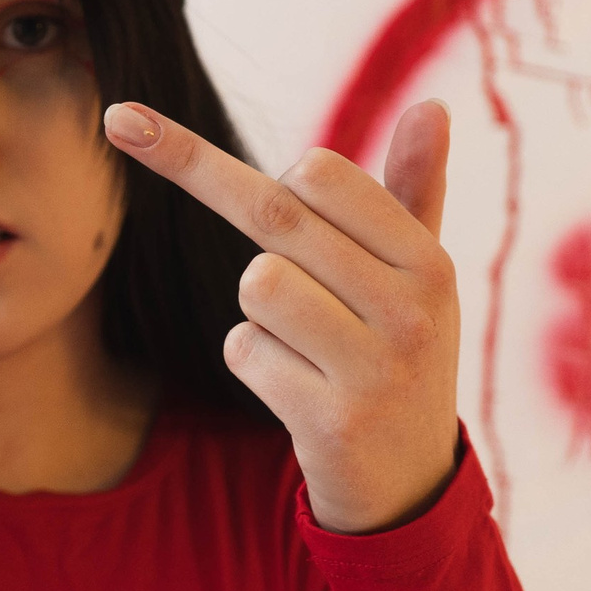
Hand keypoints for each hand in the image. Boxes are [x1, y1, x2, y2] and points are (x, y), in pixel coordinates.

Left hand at [103, 97, 459, 534]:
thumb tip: (432, 105)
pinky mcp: (336, 421)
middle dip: (219, 198)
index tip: (249, 174)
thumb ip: (414, 191)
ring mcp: (379, 368)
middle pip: (276, 218)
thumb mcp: (418, 276)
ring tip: (305, 345)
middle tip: (158, 153)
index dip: (275, 179)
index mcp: (430, 262)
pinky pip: (243, 349)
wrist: (408, 485)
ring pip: (255, 284)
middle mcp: (415, 310)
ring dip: (258, 311)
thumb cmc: (398, 355)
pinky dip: (254, 363)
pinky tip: (299, 390)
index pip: (320, 172)